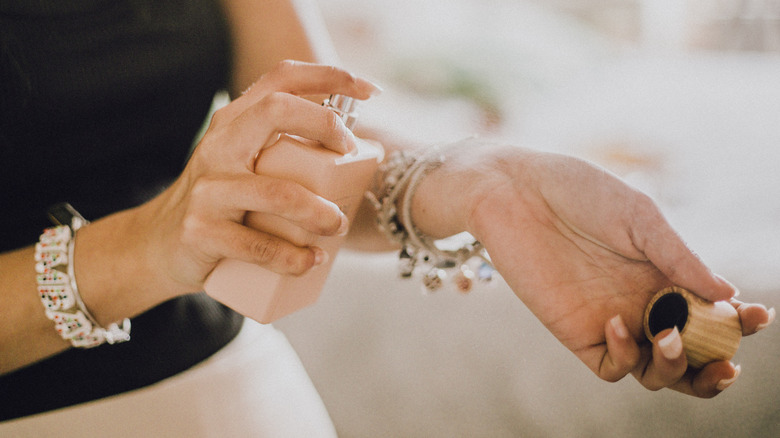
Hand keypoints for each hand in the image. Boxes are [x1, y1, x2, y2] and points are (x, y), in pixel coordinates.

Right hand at [135, 61, 380, 296]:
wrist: (159, 245)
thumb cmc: (223, 203)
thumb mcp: (245, 164)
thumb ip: (284, 150)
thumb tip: (362, 153)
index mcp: (234, 123)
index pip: (281, 79)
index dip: (329, 76)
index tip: (371, 90)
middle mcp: (219, 146)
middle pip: (276, 111)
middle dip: (324, 125)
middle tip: (349, 152)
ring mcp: (209, 188)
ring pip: (277, 192)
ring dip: (319, 211)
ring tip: (337, 225)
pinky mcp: (202, 231)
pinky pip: (258, 245)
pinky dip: (293, 257)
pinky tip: (310, 261)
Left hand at [440, 144, 773, 396]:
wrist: (515, 190)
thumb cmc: (578, 191)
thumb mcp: (638, 217)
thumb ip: (678, 256)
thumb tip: (727, 295)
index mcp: (667, 274)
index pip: (713, 313)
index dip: (740, 323)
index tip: (758, 316)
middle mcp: (644, 303)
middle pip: (690, 355)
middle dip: (714, 366)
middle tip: (726, 360)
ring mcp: (612, 320)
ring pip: (656, 371)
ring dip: (675, 368)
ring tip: (670, 337)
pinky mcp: (576, 331)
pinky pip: (612, 365)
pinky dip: (626, 356)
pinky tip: (618, 323)